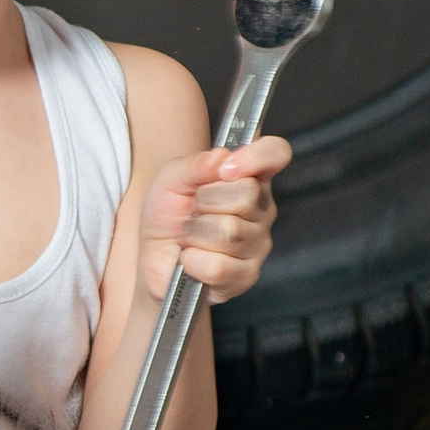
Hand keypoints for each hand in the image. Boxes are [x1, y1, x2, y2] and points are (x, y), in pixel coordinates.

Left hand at [137, 134, 287, 305]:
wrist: (152, 258)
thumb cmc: (168, 215)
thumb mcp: (171, 180)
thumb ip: (195, 164)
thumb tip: (221, 158)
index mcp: (250, 177)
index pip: (276, 153)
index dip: (257, 156)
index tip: (226, 169)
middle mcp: (262, 210)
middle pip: (247, 194)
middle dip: (205, 202)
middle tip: (193, 212)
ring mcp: (258, 245)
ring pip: (229, 231)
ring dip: (195, 233)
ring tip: (189, 237)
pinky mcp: (246, 276)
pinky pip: (219, 266)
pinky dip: (193, 261)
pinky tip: (191, 260)